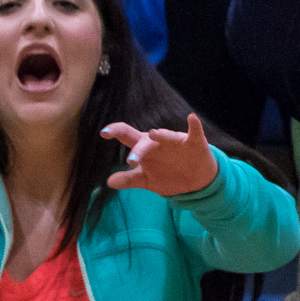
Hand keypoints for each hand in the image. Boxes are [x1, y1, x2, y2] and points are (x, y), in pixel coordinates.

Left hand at [103, 113, 218, 196]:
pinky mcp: (194, 143)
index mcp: (143, 147)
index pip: (126, 136)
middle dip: (138, 150)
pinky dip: (194, 125)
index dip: (114, 131)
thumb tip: (109, 182)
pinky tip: (192, 118)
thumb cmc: (167, 175)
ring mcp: (176, 141)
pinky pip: (195, 132)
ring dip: (162, 135)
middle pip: (144, 140)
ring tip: (154, 134)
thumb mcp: (147, 180)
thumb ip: (129, 179)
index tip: (103, 132)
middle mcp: (157, 141)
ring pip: (167, 135)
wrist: (196, 181)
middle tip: (131, 161)